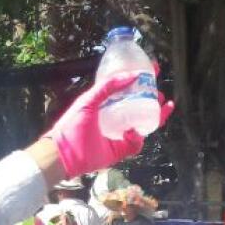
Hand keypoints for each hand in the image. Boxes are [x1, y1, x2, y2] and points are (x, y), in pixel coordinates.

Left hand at [44, 73, 173, 176]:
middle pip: (139, 106)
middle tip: (158, 90)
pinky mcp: (120, 150)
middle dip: (151, 98)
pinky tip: (132, 130)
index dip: (140, 80)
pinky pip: (136, 144)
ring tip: (162, 104)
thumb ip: (107, 86)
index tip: (152, 70)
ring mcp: (118, 134)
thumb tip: (132, 74)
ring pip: (143, 124)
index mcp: (106, 105)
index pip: (127, 90)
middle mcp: (114, 118)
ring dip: (156, 114)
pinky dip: (137, 137)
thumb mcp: (88, 101)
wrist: (62, 155)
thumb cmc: (71, 126)